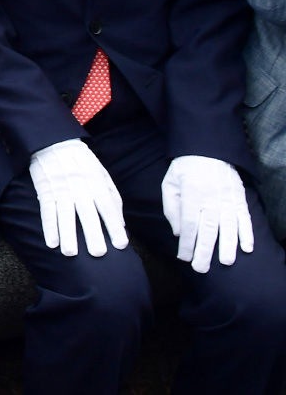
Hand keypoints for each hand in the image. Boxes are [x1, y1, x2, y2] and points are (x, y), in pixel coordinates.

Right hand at [29, 139, 127, 256]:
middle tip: (98, 253)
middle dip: (93, 234)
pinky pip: (47, 211)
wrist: (54, 142)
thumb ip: (112, 198)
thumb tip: (121, 224)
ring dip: (67, 234)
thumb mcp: (102, 174)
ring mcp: (61, 189)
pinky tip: (51, 243)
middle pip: (87, 213)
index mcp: (96, 183)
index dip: (114, 226)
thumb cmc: (82, 161)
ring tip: (70, 253)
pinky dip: (49, 227)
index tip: (121, 244)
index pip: (107, 207)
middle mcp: (80, 187)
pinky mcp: (45, 190)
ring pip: (65, 214)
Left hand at [161, 155, 253, 272]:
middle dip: (205, 251)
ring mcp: (227, 198)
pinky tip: (247, 248)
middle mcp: (211, 198)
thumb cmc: (184, 169)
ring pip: (228, 226)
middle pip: (208, 229)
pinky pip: (245, 218)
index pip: (189, 224)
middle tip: (201, 269)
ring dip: (228, 246)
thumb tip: (179, 233)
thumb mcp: (169, 184)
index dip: (187, 243)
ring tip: (225, 262)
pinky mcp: (239, 198)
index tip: (184, 257)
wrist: (207, 149)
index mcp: (191, 194)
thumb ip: (172, 208)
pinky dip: (247, 233)